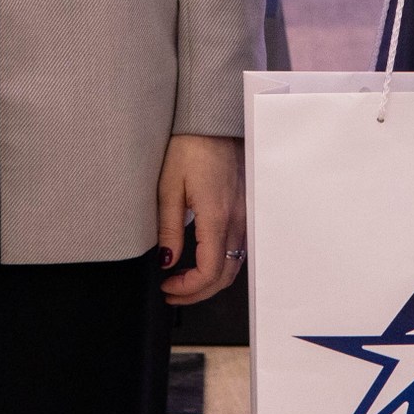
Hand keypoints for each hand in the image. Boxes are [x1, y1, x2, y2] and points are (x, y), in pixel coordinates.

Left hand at [158, 134, 244, 304]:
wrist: (213, 121)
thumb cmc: (190, 147)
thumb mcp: (168, 187)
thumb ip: (169, 228)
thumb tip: (167, 261)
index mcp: (216, 216)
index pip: (209, 271)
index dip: (188, 288)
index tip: (168, 287)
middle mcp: (236, 219)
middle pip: (225, 275)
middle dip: (198, 292)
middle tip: (172, 291)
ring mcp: (245, 214)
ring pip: (234, 264)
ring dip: (210, 280)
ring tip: (184, 280)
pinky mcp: (246, 208)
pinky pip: (238, 247)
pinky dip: (222, 263)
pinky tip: (203, 260)